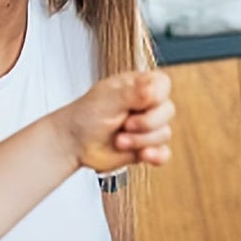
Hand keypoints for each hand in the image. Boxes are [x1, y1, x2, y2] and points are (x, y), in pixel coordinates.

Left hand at [55, 70, 174, 172]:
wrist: (72, 144)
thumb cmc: (84, 117)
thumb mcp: (108, 98)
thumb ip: (135, 92)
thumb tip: (156, 88)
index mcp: (138, 87)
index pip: (164, 84)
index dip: (157, 95)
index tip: (138, 102)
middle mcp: (146, 106)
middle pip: (168, 111)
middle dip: (147, 123)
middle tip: (125, 124)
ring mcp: (148, 128)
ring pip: (165, 134)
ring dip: (140, 140)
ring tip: (119, 140)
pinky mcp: (147, 147)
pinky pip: (164, 153)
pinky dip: (155, 155)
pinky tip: (143, 154)